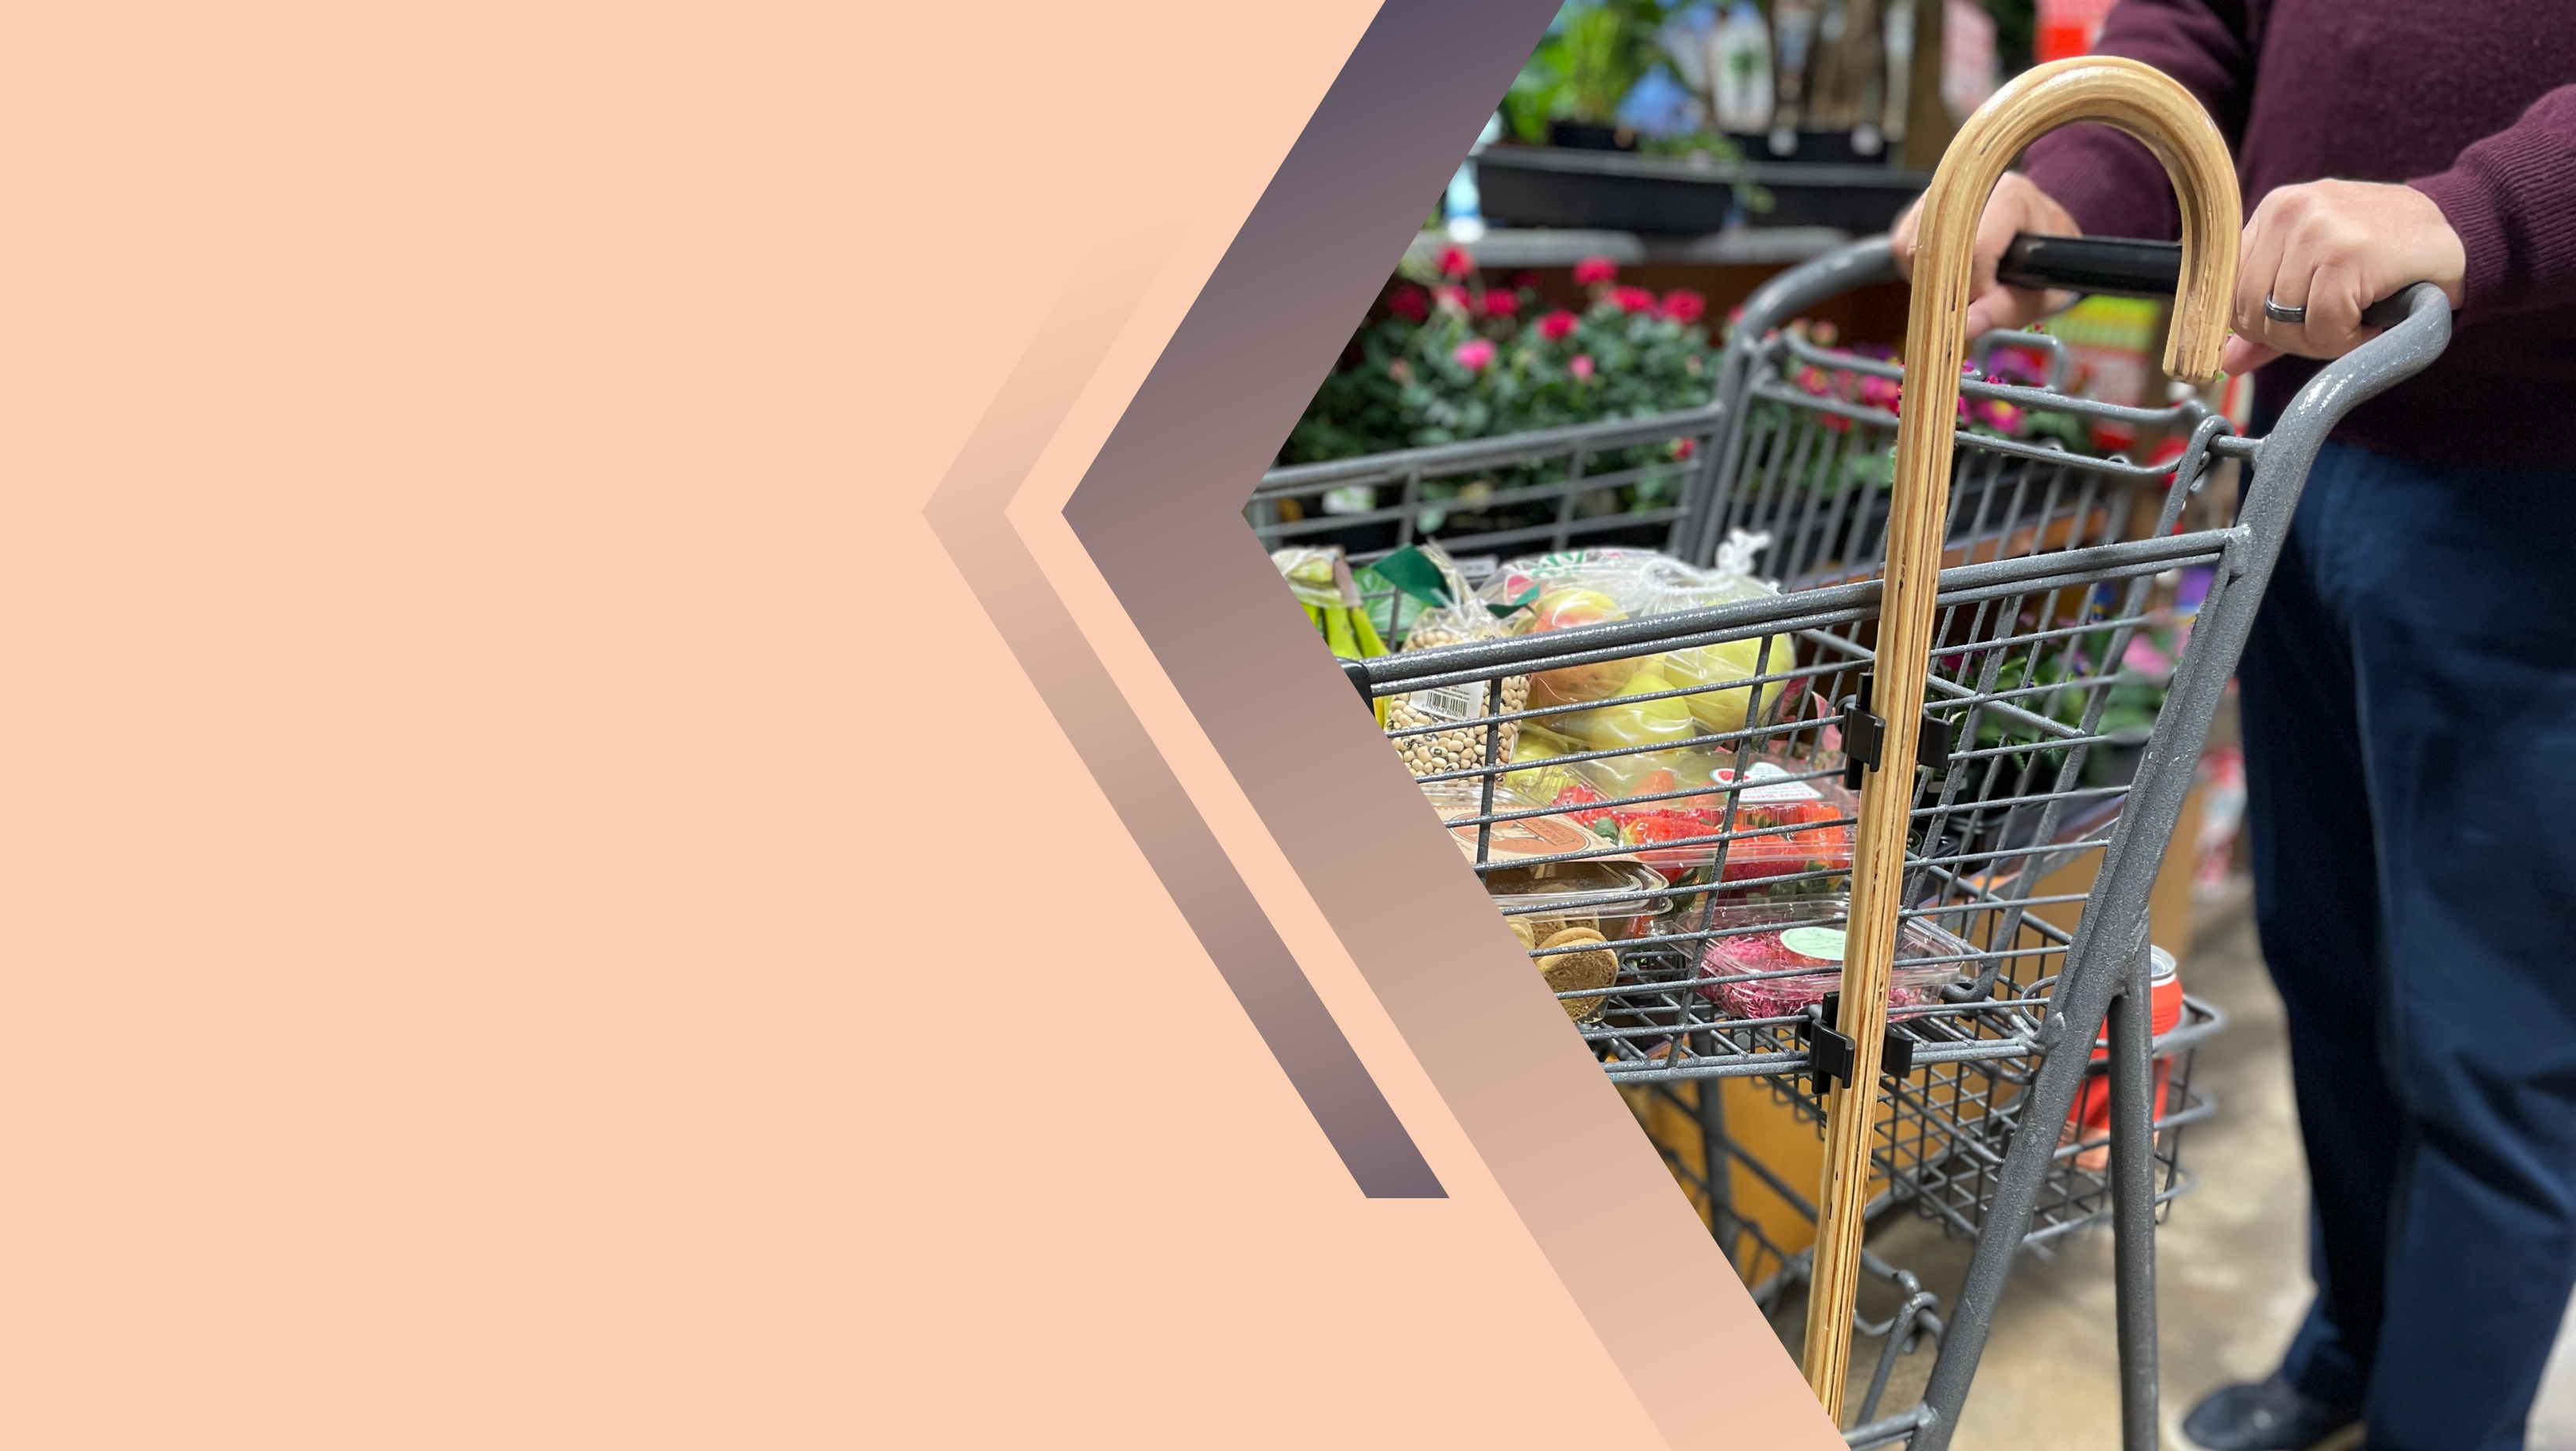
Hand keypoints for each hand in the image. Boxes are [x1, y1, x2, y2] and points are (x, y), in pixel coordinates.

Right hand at [1891, 171, 2081, 337]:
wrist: (2041, 244)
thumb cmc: (2045, 267)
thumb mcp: (2041, 294)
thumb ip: (2007, 310)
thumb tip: (1964, 327)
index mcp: (2011, 196)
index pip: (1976, 247)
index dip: (1977, 288)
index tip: (1989, 305)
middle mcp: (1973, 187)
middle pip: (1934, 244)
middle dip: (1946, 286)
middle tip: (1968, 303)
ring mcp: (1943, 194)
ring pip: (1910, 245)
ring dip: (1929, 281)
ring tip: (1962, 287)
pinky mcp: (1920, 209)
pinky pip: (1901, 246)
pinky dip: (1917, 272)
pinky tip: (1946, 277)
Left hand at [2223, 180, 2466, 373]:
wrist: (2464, 232)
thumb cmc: (2387, 255)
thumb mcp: (2320, 276)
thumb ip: (2269, 317)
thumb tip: (2225, 361)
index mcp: (2273, 211)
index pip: (2228, 290)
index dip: (2258, 323)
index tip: (2296, 325)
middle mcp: (2289, 212)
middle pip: (2250, 311)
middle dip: (2290, 338)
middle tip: (2333, 328)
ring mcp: (2318, 229)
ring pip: (2284, 322)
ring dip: (2322, 341)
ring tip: (2356, 321)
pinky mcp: (2349, 254)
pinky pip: (2323, 326)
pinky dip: (2347, 341)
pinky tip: (2371, 323)